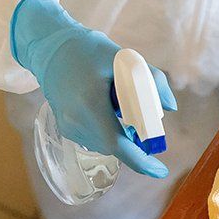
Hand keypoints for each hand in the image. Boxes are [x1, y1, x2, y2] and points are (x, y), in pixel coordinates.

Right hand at [11, 0, 177, 178]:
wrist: (49, 47)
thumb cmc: (86, 49)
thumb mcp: (124, 58)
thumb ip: (151, 80)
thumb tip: (169, 108)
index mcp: (90, 103)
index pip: (118, 144)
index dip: (141, 162)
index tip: (161, 171)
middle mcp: (75, 120)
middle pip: (115, 145)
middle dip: (135, 140)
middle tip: (146, 121)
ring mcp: (68, 126)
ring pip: (106, 143)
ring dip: (121, 133)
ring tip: (118, 104)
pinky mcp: (65, 127)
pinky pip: (95, 138)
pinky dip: (108, 129)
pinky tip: (106, 107)